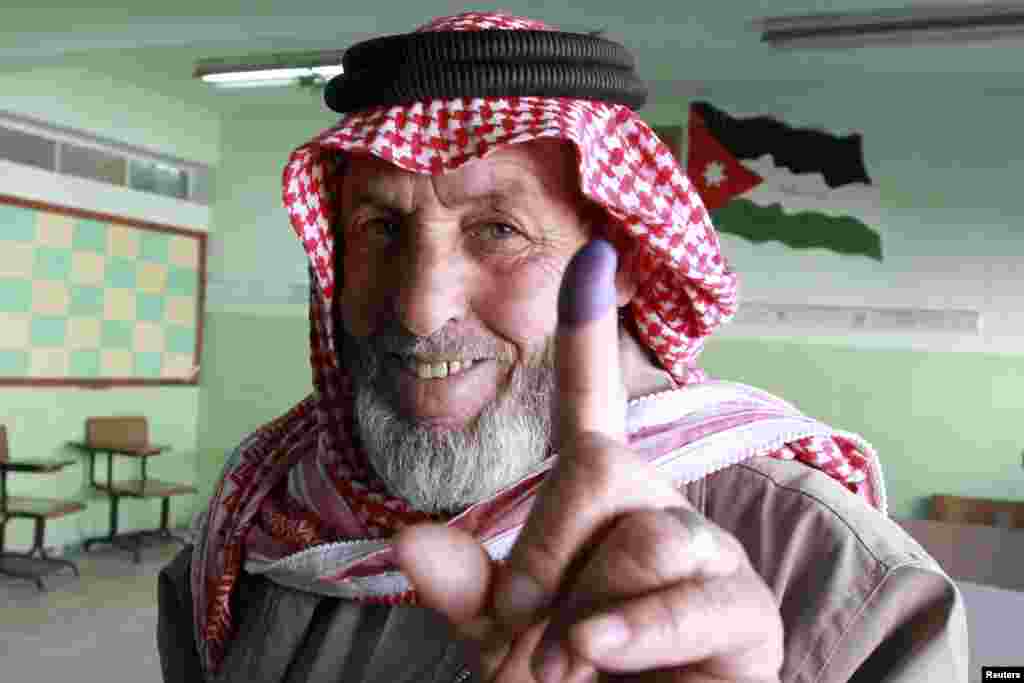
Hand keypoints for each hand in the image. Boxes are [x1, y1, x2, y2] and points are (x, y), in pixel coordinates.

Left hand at [395, 240, 783, 681]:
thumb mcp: (503, 642)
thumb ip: (464, 590)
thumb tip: (408, 538)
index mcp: (600, 508)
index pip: (591, 408)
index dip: (587, 335)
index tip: (589, 252)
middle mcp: (659, 511)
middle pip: (601, 465)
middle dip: (546, 551)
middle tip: (531, 634)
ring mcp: (709, 558)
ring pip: (647, 531)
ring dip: (583, 613)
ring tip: (572, 666)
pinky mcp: (748, 612)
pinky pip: (689, 591)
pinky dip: (631, 630)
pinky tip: (597, 649)